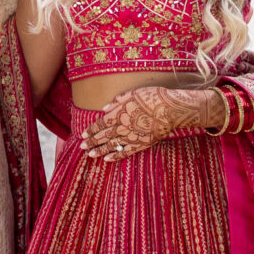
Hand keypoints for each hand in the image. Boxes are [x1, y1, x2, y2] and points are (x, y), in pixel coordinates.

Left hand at [81, 84, 224, 160]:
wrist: (171, 109)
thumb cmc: (152, 97)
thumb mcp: (132, 93)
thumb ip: (117, 101)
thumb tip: (104, 108)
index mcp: (118, 113)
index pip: (100, 124)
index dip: (91, 130)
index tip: (83, 135)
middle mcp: (122, 127)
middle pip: (103, 136)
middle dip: (91, 141)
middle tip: (82, 147)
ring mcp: (131, 137)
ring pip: (111, 145)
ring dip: (100, 150)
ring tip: (90, 155)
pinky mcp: (141, 144)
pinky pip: (125, 152)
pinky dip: (115, 156)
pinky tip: (107, 159)